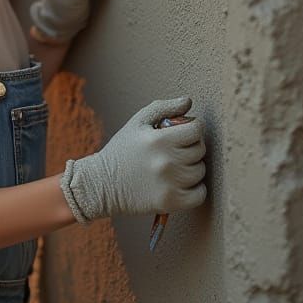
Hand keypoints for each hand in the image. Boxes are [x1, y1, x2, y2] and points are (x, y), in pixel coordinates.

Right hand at [60, 98, 206, 222]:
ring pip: (200, 171)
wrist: (101, 184)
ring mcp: (169, 184)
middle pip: (200, 150)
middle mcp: (166, 162)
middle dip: (190, 147)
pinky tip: (180, 183)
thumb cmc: (121, 151)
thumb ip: (163, 108)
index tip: (182, 133)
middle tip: (174, 150)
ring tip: (173, 166)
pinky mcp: (171, 202)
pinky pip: (200, 194)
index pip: (196, 129)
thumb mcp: (136, 123)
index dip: (192, 129)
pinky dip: (195, 189)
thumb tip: (188, 100)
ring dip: (191, 167)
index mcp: (158, 139)